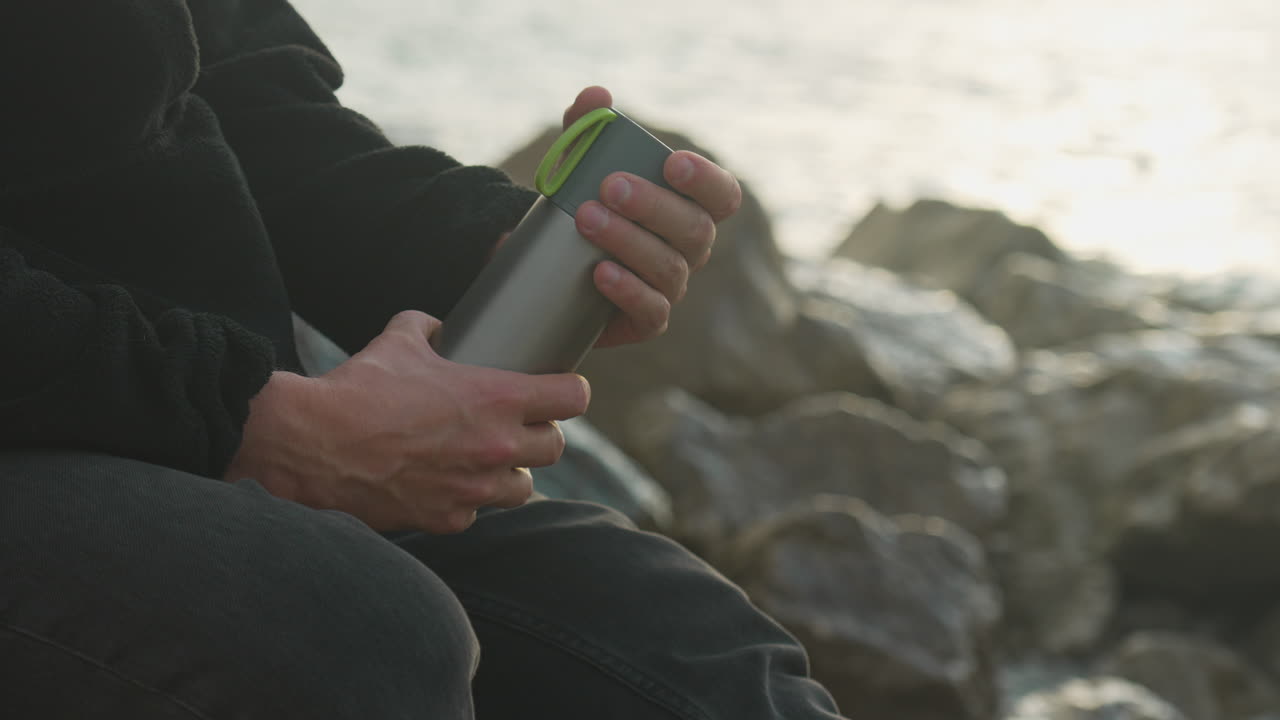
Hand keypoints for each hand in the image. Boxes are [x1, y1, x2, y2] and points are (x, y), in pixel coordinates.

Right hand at [223, 310, 589, 533]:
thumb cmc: (359, 388)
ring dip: (513, 472)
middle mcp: (497, 447)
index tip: (560, 390)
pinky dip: (467, 499)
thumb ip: (429, 327)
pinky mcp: (448, 518)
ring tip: (488, 459)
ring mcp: (475, 488)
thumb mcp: (399, 340)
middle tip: (521, 424)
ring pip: (524, 487)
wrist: (312, 443)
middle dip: (542, 434)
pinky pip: (476, 511)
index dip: (570, 391)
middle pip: (556, 447)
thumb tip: (439, 326)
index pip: (573, 398)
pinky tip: (447, 483)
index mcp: (498, 398)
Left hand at [562, 86, 742, 347]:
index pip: (722, 195)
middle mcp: (690, 249)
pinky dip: (628, 291)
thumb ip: (588, 129)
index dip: (706, 180)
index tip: (672, 163)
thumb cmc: (584, 208)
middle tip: (609, 187)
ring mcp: (672, 287)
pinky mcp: (645, 321)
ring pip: (670, 268)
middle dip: (653, 206)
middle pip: (695, 230)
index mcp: (690, 208)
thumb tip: (596, 97)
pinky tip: (600, 272)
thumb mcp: (580, 166)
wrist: (552, 272)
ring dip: (629, 241)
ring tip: (586, 219)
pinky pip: (652, 311)